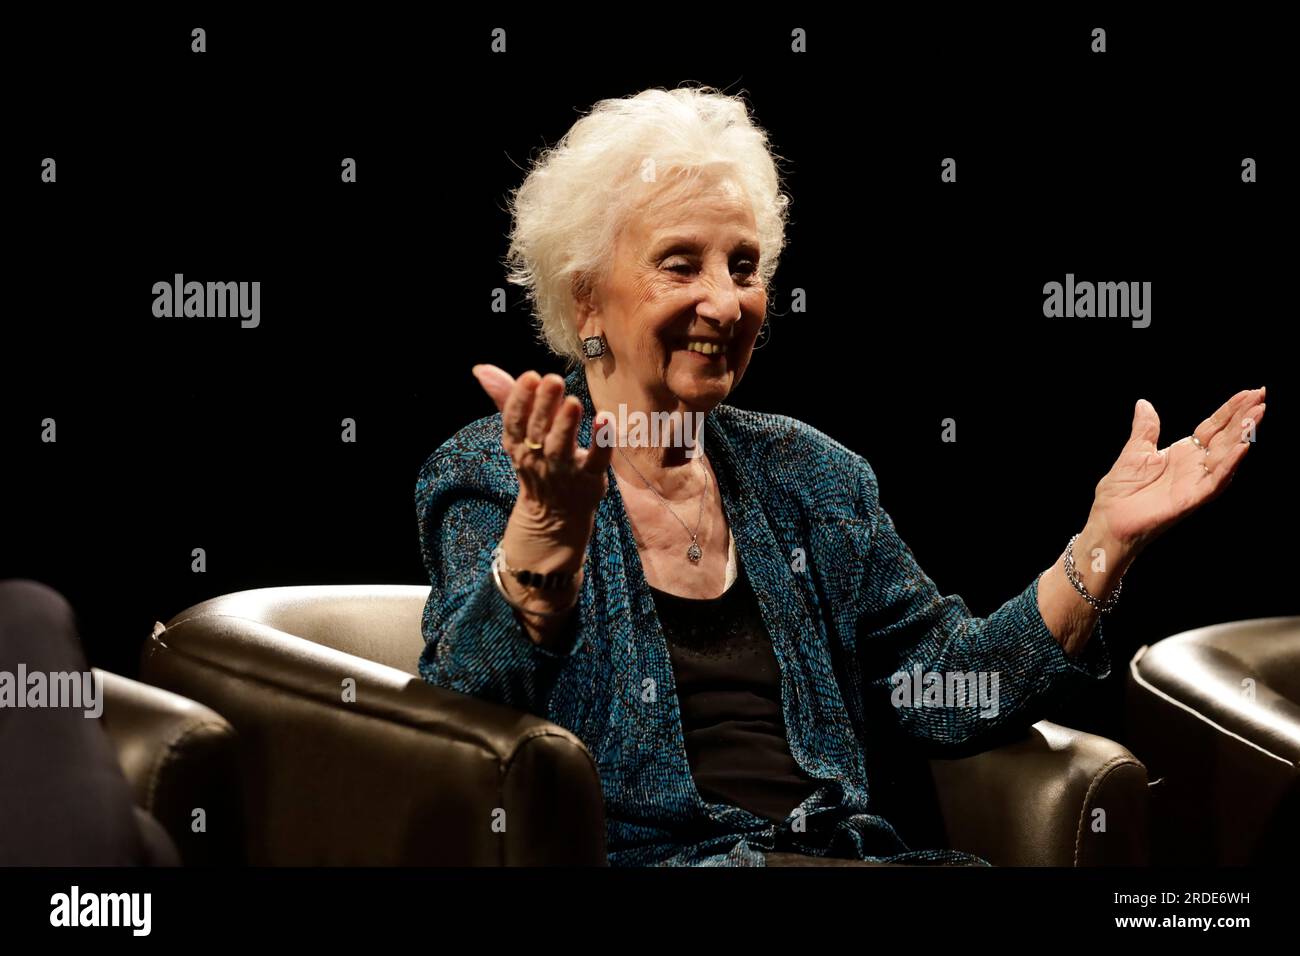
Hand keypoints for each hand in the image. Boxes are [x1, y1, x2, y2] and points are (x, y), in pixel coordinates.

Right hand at [472, 364, 612, 569]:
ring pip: (562, 447)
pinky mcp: (590, 479)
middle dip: (544, 406)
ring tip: (573, 402)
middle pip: (538, 431)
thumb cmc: (538, 463)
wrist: (554, 517)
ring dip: (567, 424)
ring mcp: (565, 470)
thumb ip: (506, 399)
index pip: (514, 421)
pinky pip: (596, 460)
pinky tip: (605, 419)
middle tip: (553, 380)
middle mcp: (539, 458)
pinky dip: (601, 441)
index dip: (520, 400)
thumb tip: (481, 368)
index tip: (530, 376)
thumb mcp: (519, 435)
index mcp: (519, 445)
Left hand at [1089, 387, 1265, 556]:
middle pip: (1226, 438)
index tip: (1249, 393)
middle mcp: (1195, 466)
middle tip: (1262, 396)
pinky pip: (1215, 481)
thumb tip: (1144, 404)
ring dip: (1243, 437)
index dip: (1230, 411)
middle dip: (1244, 418)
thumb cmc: (1121, 491)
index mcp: (1184, 453)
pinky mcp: (1192, 498)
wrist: (1109, 519)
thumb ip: (1146, 429)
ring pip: (1227, 457)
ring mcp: (1196, 482)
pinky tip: (1242, 448)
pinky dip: (1229, 464)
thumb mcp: (1134, 451)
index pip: (1213, 428)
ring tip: (1257, 415)